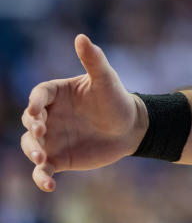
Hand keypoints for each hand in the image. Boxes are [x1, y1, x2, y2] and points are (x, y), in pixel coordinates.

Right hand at [19, 34, 145, 191]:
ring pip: (31, 146)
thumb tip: (81, 37)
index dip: (34, 102)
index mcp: (56, 94)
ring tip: (42, 159)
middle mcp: (48, 116)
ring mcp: (51, 138)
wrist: (131, 128)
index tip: (36, 110)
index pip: (38, 95)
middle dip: (32, 128)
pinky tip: (49, 185)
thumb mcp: (107, 80)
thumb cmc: (117, 99)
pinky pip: (43, 170)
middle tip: (41, 133)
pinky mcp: (58, 159)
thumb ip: (94, 60)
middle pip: (29, 121)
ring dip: (32, 153)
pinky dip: (41, 178)